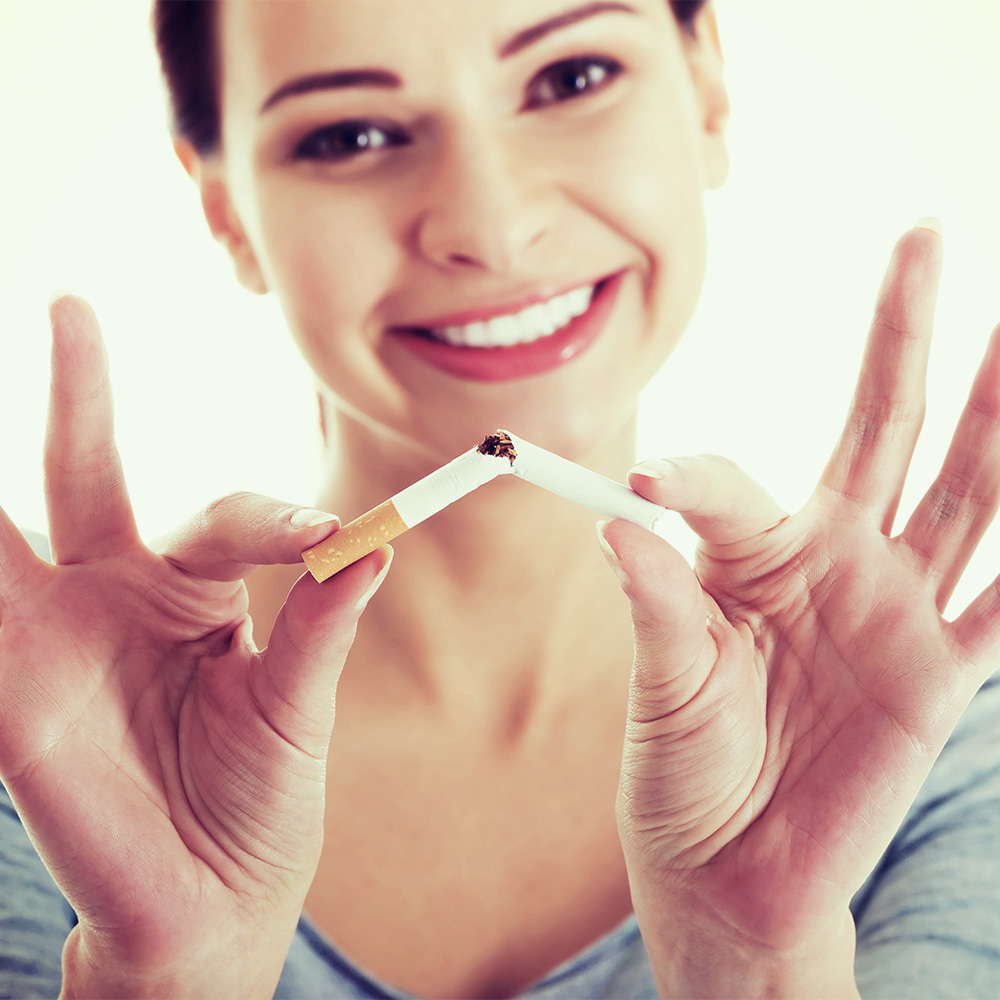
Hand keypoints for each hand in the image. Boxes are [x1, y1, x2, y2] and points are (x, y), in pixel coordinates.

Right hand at [0, 295, 390, 997]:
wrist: (211, 904)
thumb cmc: (259, 800)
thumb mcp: (298, 705)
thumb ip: (319, 627)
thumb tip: (374, 544)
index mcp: (194, 594)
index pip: (226, 518)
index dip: (275, 520)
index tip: (327, 537)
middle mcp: (118, 599)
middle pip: (91, 475)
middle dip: (81, 396)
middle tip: (72, 306)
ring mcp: (55, 641)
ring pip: (14, 533)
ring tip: (47, 354)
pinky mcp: (16, 698)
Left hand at [599, 223, 999, 997]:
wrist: (730, 867)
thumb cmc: (686, 770)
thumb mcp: (664, 686)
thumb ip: (661, 604)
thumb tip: (621, 518)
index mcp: (753, 558)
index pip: (730, 483)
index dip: (691, 478)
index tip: (646, 484)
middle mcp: (831, 563)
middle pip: (881, 428)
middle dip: (901, 337)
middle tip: (922, 237)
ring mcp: (894, 612)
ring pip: (965, 489)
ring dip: (999, 411)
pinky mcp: (939, 678)